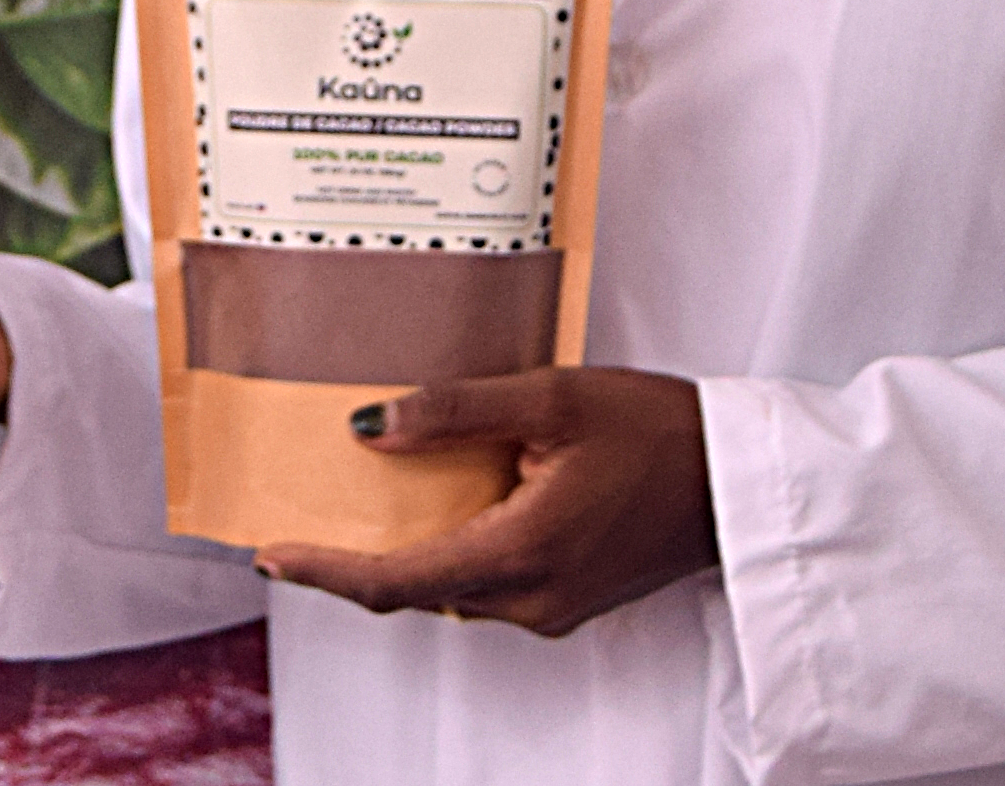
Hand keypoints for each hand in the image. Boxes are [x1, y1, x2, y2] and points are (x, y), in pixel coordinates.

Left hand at [256, 366, 716, 637]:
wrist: (732, 478)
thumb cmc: (656, 431)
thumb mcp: (552, 399)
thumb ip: (457, 411)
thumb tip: (372, 427)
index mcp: (518, 555)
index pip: (394, 582)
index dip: (325, 571)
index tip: (272, 552)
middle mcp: (529, 599)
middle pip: (417, 588)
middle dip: (359, 557)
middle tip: (307, 514)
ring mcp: (551, 606)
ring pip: (453, 585)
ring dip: (410, 549)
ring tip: (372, 495)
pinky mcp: (568, 598)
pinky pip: (490, 580)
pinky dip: (456, 545)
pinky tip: (451, 498)